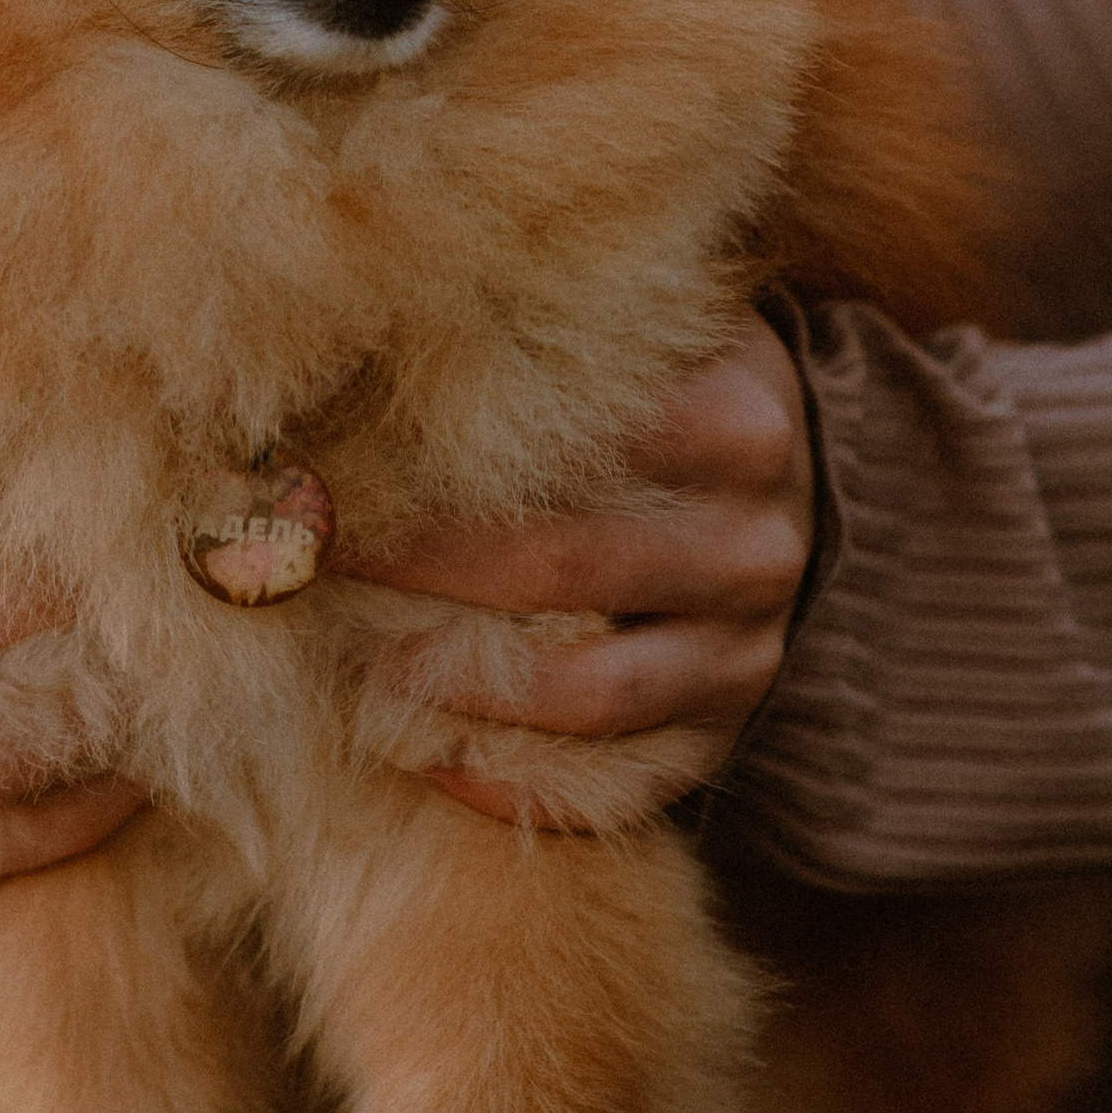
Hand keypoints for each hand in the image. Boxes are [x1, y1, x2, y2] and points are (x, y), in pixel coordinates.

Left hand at [346, 310, 813, 827]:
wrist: (796, 490)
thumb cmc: (675, 396)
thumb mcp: (654, 337)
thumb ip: (553, 327)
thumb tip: (366, 325)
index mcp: (740, 424)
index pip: (584, 438)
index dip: (442, 453)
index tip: (331, 454)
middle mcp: (756, 545)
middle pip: (566, 564)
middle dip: (421, 565)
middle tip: (314, 558)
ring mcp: (749, 652)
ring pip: (594, 694)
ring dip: (462, 689)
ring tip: (362, 668)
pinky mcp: (729, 735)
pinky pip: (624, 786)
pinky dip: (522, 787)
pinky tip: (431, 766)